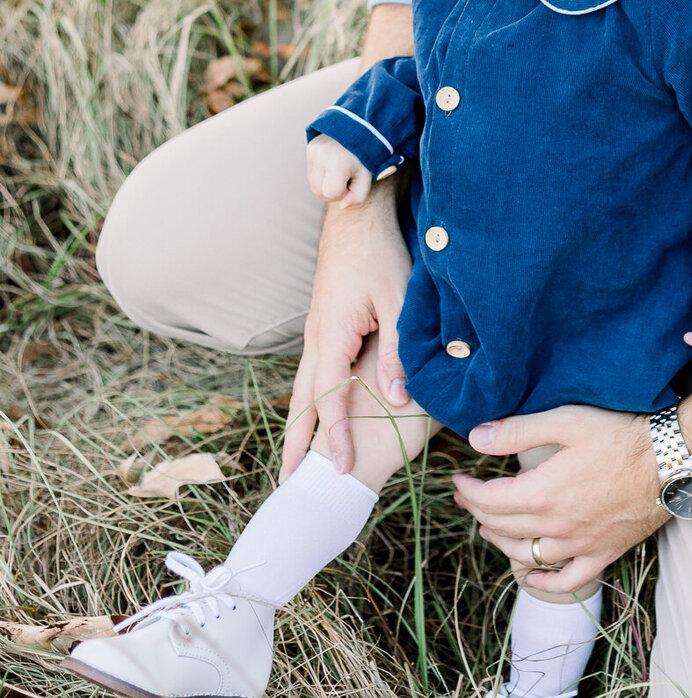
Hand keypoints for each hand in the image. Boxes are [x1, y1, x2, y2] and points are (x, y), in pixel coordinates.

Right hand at [280, 179, 412, 478]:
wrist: (356, 213)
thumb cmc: (380, 254)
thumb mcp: (397, 302)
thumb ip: (397, 352)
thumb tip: (397, 400)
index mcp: (332, 335)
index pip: (331, 398)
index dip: (338, 437)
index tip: (344, 469)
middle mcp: (317, 337)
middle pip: (303, 400)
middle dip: (297, 444)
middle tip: (289, 484)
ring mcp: (316, 329)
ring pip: (303, 386)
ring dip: (298, 424)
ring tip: (293, 459)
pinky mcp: (324, 321)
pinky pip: (312, 369)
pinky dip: (308, 398)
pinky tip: (313, 411)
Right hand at [306, 134, 373, 206]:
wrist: (360, 126)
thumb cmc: (365, 155)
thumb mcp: (367, 177)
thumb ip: (358, 196)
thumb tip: (342, 205)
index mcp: (337, 162)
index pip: (331, 194)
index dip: (342, 193)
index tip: (351, 181)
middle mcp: (321, 155)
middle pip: (318, 192)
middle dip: (332, 191)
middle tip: (346, 178)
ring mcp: (313, 150)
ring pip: (313, 184)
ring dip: (325, 183)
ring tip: (340, 171)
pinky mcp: (310, 148)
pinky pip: (311, 172)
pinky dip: (322, 174)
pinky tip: (334, 165)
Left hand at [451, 406, 662, 593]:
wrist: (672, 461)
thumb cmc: (620, 435)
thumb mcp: (566, 421)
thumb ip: (517, 431)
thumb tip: (475, 437)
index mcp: (542, 493)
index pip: (487, 500)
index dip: (467, 490)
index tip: (458, 478)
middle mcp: (556, 526)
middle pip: (501, 527)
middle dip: (476, 511)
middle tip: (466, 497)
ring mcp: (579, 545)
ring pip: (526, 555)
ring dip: (499, 542)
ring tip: (488, 527)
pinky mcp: (602, 554)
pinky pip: (566, 580)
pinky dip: (542, 582)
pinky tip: (528, 575)